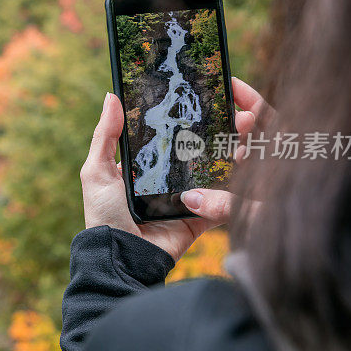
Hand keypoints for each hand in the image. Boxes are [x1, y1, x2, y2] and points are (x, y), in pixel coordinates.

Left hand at [80, 78, 267, 260]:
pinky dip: (238, 185)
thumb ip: (104, 137)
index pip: (163, 134)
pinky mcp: (202, 216)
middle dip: (213, 130)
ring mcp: (186, 197)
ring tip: (247, 128)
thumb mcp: (96, 172)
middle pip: (193, 149)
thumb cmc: (105, 215)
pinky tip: (254, 161)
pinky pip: (225, 199)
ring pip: (213, 170)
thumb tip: (111, 96)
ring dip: (231, 152)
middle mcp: (166, 178)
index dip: (179, 116)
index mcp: (142, 165)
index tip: (198, 91)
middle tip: (234, 109)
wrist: (125, 259)